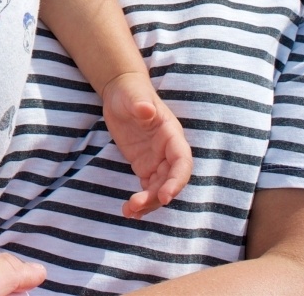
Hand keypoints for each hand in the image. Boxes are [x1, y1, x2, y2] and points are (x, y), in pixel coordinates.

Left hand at [101, 71, 192, 218]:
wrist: (121, 93)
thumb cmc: (130, 92)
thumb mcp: (133, 95)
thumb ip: (140, 103)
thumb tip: (146, 109)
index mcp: (172, 135)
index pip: (182, 162)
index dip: (177, 180)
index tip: (165, 196)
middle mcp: (168, 151)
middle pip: (170, 180)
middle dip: (157, 196)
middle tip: (137, 206)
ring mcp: (157, 161)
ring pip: (159, 188)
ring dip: (147, 203)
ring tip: (129, 212)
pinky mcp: (145, 166)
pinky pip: (147, 188)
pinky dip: (141, 200)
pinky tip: (129, 211)